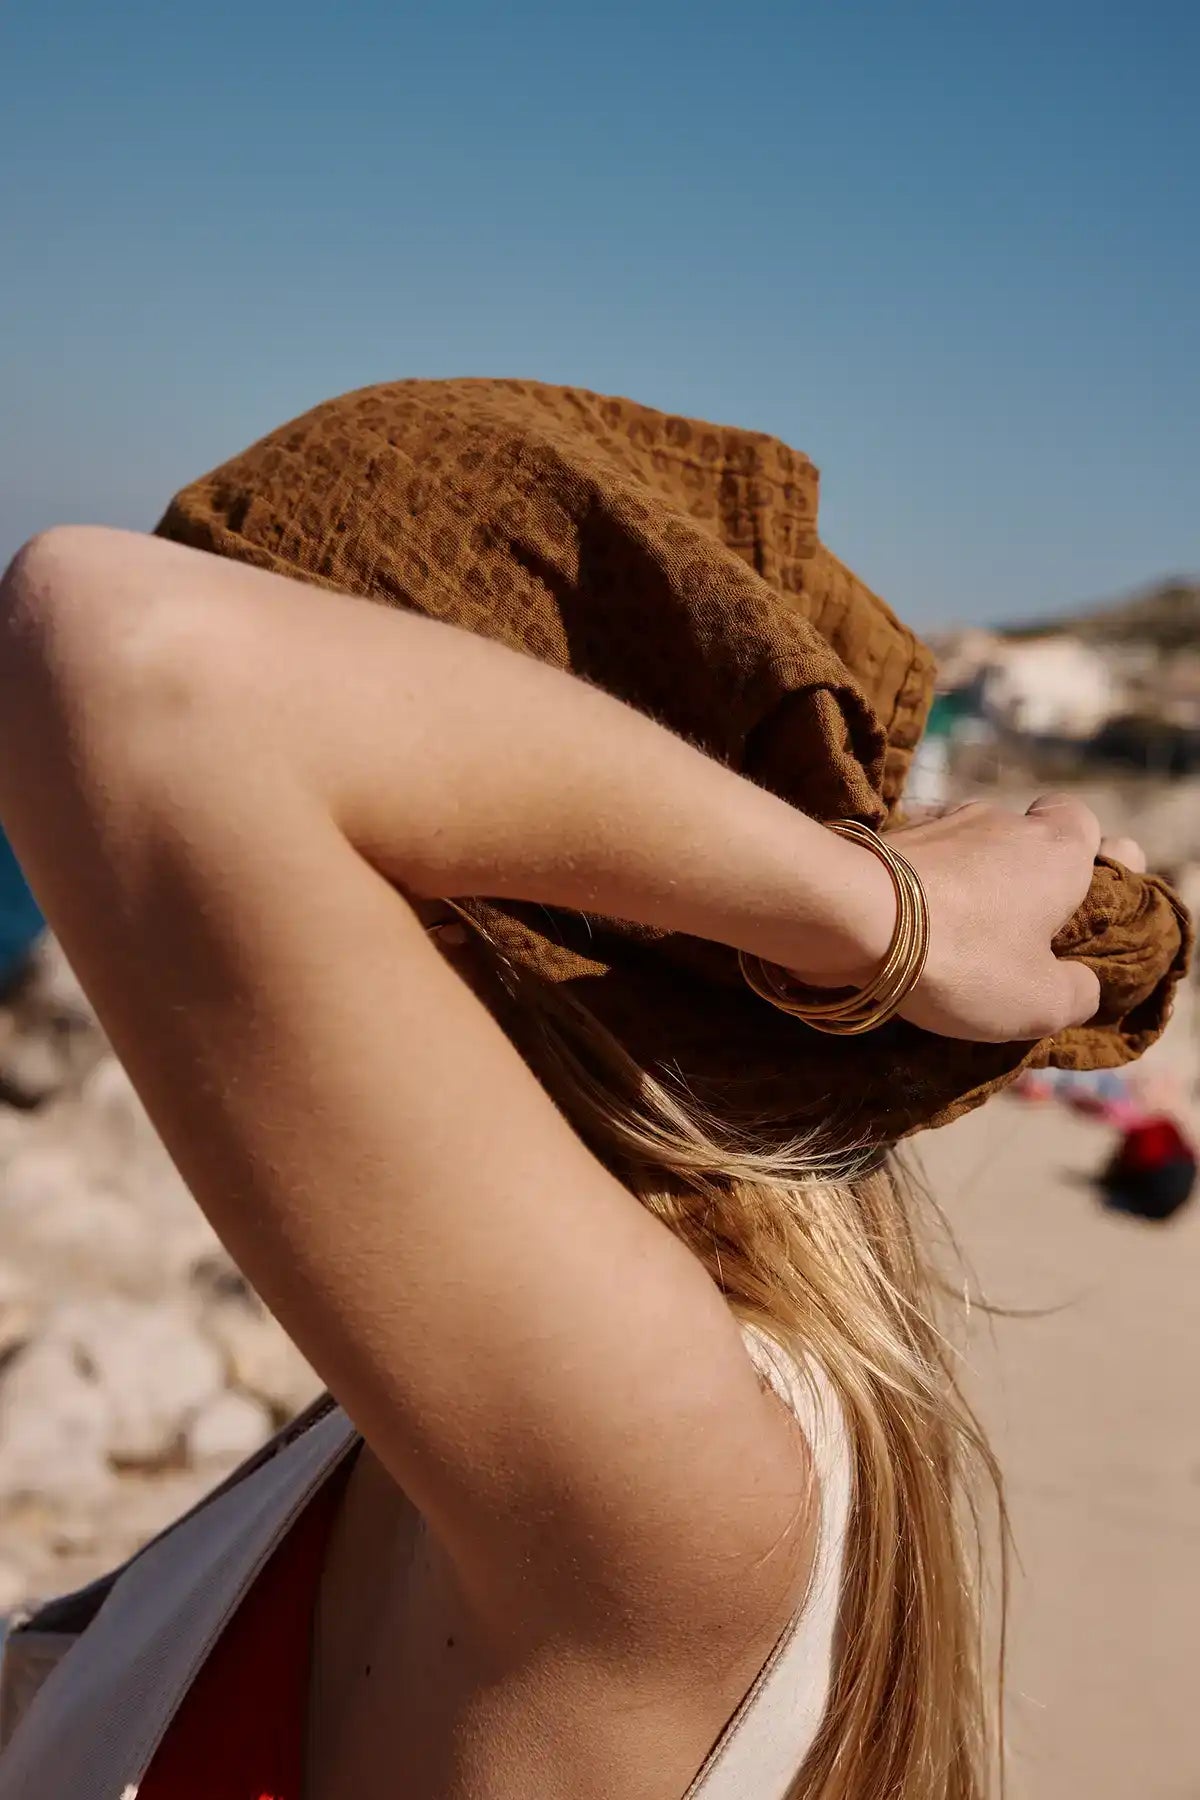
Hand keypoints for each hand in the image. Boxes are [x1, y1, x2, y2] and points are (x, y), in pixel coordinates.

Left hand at [882, 795, 1115, 1042]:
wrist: (850, 916)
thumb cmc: (961, 957)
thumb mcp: (1038, 1001)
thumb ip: (1077, 992)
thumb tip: (1082, 983)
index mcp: (1054, 850)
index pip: (1084, 822)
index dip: (1088, 854)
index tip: (1075, 899)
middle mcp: (1001, 821)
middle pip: (1025, 836)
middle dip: (1024, 876)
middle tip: (1014, 930)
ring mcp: (941, 823)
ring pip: (970, 847)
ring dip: (969, 882)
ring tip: (955, 935)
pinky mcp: (890, 837)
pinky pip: (922, 860)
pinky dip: (923, 886)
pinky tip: (909, 926)